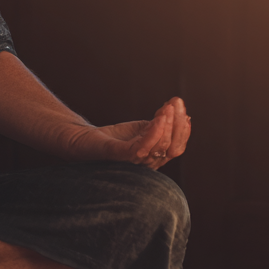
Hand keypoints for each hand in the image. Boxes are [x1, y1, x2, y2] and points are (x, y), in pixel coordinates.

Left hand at [69, 96, 190, 169]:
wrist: (83, 139)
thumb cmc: (114, 136)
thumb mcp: (140, 128)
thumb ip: (157, 124)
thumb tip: (176, 107)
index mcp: (155, 158)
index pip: (176, 147)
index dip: (183, 131)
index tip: (186, 112)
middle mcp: (148, 164)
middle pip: (172, 148)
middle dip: (178, 125)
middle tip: (178, 104)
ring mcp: (134, 162)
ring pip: (159, 147)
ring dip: (167, 124)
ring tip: (168, 108)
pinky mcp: (120, 156)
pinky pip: (141, 148)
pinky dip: (153, 133)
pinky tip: (159, 118)